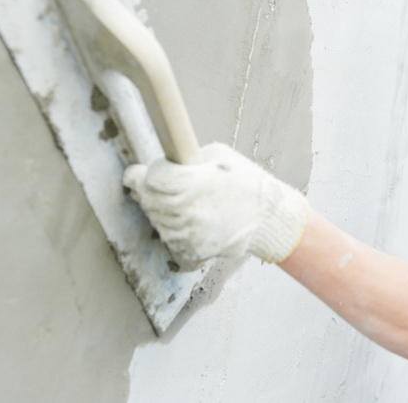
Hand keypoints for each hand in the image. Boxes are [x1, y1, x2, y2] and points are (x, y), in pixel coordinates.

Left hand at [123, 142, 309, 266]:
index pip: (150, 179)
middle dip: (147, 189)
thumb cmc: (247, 184)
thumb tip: (163, 161)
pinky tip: (187, 217)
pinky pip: (168, 237)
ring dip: (159, 208)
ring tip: (180, 200)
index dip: (142, 173)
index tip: (139, 171)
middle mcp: (188, 212)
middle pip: (147, 199)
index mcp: (194, 184)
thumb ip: (187, 157)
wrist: (268, 219)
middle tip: (159, 184)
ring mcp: (189, 235)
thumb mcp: (220, 156)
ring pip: (155, 219)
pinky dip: (172, 226)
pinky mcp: (191, 250)